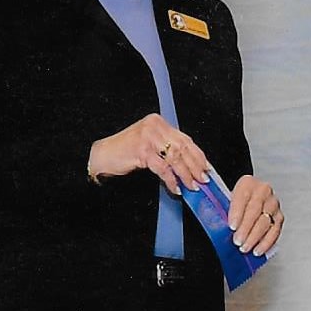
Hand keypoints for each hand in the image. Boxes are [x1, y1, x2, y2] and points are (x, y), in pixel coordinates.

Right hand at [87, 114, 209, 195]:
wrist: (103, 155)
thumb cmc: (126, 151)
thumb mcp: (150, 144)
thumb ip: (167, 149)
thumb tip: (190, 164)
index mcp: (159, 122)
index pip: (185, 139)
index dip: (198, 155)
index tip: (207, 168)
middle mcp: (154, 126)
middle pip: (183, 148)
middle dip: (195, 166)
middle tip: (203, 179)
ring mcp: (148, 137)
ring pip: (175, 158)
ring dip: (186, 175)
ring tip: (192, 186)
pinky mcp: (142, 151)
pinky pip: (163, 168)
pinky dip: (171, 180)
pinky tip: (175, 188)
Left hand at [226, 174, 282, 254]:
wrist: (248, 197)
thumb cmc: (236, 200)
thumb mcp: (225, 197)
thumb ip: (220, 207)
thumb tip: (215, 223)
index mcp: (247, 183)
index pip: (242, 198)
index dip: (237, 214)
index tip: (232, 227)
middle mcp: (263, 191)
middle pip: (255, 211)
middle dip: (246, 229)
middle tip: (238, 241)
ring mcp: (273, 204)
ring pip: (266, 222)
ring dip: (255, 238)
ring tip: (245, 247)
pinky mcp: (279, 217)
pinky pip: (275, 231)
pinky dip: (266, 242)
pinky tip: (258, 249)